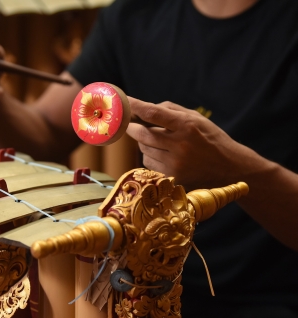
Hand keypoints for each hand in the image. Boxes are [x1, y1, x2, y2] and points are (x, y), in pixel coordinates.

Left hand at [126, 98, 251, 189]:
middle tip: (129, 123)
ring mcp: (175, 164)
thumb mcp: (196, 118)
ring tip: (158, 141)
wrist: (229, 168)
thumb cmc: (210, 139)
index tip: (124, 101)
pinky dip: (150, 156)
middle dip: (132, 127)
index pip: (153, 113)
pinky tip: (163, 155)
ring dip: (144, 142)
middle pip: (142, 134)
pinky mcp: (172, 177)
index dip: (135, 106)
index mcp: (187, 126)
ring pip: (144, 149)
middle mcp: (180, 145)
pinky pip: (149, 163)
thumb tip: (144, 108)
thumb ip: (170, 110)